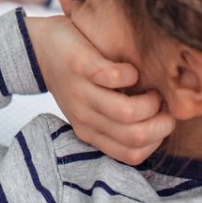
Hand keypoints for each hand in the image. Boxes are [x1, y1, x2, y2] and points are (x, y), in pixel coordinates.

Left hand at [27, 15, 175, 164]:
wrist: (39, 47)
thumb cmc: (76, 78)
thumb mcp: (92, 108)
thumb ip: (117, 120)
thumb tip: (162, 123)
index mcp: (90, 131)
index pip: (132, 155)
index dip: (157, 140)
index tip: (162, 120)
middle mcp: (85, 117)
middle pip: (135, 137)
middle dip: (162, 123)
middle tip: (163, 105)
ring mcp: (81, 93)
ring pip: (127, 113)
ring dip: (150, 101)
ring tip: (151, 89)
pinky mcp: (80, 66)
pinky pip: (113, 77)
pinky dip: (131, 74)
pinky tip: (130, 70)